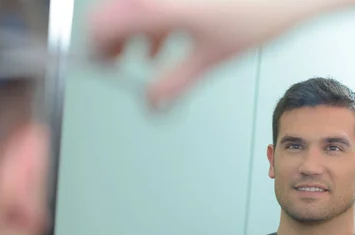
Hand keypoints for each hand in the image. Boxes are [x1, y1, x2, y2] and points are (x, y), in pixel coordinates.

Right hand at [89, 0, 354, 108]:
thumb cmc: (259, 12)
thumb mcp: (210, 57)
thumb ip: (175, 82)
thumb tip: (154, 103)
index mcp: (154, 6)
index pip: (100, 26)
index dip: (96, 50)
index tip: (103, 67)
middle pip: (114, 11)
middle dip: (114, 39)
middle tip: (117, 62)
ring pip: (137, 4)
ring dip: (135, 27)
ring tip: (145, 54)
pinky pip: (158, 0)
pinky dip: (156, 15)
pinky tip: (168, 35)